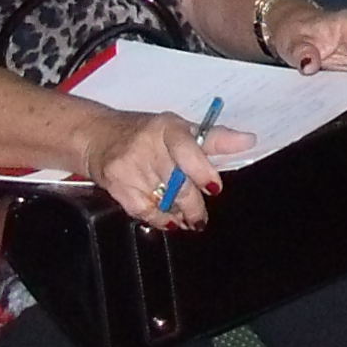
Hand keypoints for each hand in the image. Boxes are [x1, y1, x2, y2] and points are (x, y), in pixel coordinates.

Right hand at [84, 107, 256, 229]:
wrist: (97, 137)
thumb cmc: (146, 133)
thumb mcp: (179, 129)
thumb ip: (213, 139)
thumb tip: (249, 141)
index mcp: (168, 127)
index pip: (189, 149)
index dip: (203, 171)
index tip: (214, 188)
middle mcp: (148, 145)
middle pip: (179, 184)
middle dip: (194, 206)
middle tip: (200, 218)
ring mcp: (131, 166)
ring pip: (164, 201)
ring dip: (179, 214)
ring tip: (187, 218)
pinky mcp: (117, 185)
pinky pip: (145, 211)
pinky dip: (160, 218)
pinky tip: (167, 218)